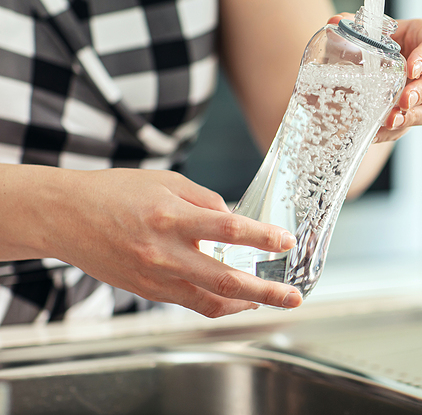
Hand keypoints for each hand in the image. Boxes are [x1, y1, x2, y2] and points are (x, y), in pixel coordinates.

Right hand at [38, 168, 302, 317]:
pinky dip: (219, 303)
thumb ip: (206, 201)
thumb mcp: (166, 182)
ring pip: (210, 300)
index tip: (286, 241)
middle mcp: (164, 253)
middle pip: (225, 279)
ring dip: (246, 303)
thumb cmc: (117, 192)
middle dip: (265, 290)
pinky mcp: (148, 291)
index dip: (262, 237)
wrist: (65, 217)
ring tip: (271, 300)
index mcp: (170, 218)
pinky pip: (191, 303)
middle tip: (293, 296)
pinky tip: (237, 298)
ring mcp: (155, 277)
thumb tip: (235, 220)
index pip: (229, 230)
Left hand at [328, 15, 421, 142]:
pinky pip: (413, 125)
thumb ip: (354, 26)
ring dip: (414, 116)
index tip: (412, 68)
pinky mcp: (419, 113)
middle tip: (404, 100)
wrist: (373, 62)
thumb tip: (335, 21)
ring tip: (392, 120)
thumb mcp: (369, 30)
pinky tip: (378, 131)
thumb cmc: (381, 40)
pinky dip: (395, 130)